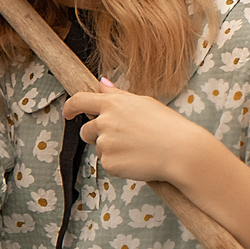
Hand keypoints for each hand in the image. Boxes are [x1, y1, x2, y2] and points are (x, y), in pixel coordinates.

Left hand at [63, 78, 216, 187]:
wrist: (182, 151)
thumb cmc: (167, 125)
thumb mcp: (143, 103)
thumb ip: (117, 95)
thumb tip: (101, 83)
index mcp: (112, 104)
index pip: (80, 101)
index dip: (70, 107)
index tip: (67, 113)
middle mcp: (104, 122)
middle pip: (86, 130)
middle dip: (96, 135)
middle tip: (122, 139)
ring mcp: (105, 144)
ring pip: (99, 148)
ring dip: (112, 150)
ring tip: (138, 149)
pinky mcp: (109, 163)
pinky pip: (108, 164)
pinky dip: (119, 165)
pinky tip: (138, 161)